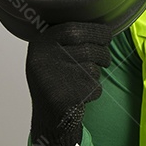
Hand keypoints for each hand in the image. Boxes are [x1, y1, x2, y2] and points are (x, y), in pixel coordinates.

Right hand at [25, 21, 119, 145]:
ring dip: (97, 73)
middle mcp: (42, 60)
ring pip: (92, 68)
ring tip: (86, 79)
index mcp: (39, 44)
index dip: (94, 31)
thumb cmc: (57, 80)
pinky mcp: (64, 97)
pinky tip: (81, 95)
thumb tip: (103, 27)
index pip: (72, 29)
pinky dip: (94, 90)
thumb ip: (67, 39)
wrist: (49, 118)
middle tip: (105, 58)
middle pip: (87, 48)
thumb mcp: (52, 54)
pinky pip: (94, 86)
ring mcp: (52, 79)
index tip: (107, 34)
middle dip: (103, 52)